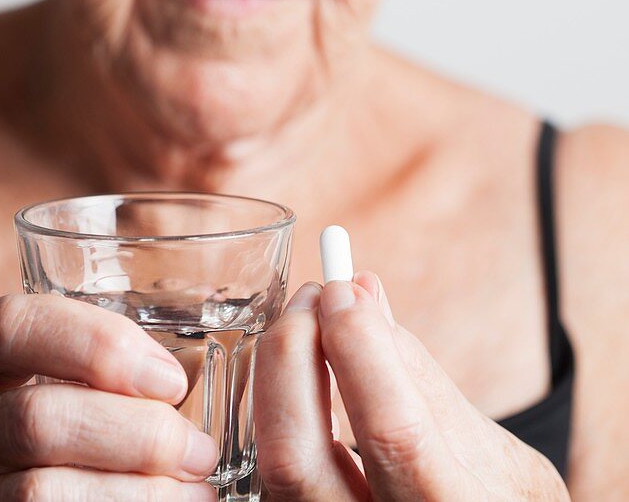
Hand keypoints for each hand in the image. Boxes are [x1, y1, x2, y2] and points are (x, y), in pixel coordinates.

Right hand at [0, 293, 217, 499]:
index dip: (98, 345)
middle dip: (136, 435)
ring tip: (194, 492)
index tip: (170, 377)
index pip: (14, 328)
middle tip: (198, 450)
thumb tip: (190, 373)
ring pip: (40, 494)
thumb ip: (78, 357)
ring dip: (134, 494)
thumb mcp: (13, 370)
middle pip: (38, 421)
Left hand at [254, 273, 569, 500]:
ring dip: (277, 378)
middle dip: (290, 358)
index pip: (390, 431)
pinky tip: (302, 376)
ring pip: (271, 468)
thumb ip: (421, 376)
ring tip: (308, 325)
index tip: (342, 289)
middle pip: (293, 458)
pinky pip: (275, 476)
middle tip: (313, 298)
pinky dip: (281, 414)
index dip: (357, 348)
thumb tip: (360, 290)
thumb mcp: (493, 451)